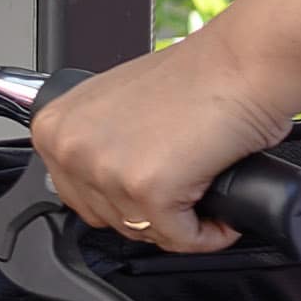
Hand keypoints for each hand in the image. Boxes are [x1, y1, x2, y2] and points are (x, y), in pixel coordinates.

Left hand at [21, 39, 296, 257]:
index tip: (152, 189)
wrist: (245, 62)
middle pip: (107, 219)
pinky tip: (221, 213)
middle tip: (184, 191)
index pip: (77, 196)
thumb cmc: (197, 78)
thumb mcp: (118, 108)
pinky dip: (209, 234)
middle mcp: (69, 147)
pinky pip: (180, 239)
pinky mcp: (149, 189)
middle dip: (151, 213)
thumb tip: (104, 186)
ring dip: (181, 224)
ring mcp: (106, 169)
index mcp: (55, 126)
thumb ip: (98, 143)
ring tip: (203, 193)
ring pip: (143, 231)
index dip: (123, 199)